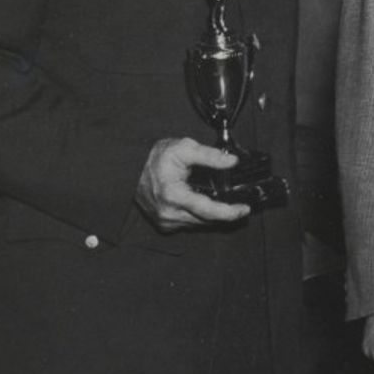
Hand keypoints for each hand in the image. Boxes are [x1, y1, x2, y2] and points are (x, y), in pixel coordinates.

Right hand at [136, 137, 251, 231]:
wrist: (130, 168)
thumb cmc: (154, 158)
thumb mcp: (183, 149)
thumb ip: (209, 155)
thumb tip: (231, 161)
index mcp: (174, 196)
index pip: (209, 211)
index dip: (230, 212)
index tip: (244, 209)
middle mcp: (169, 212)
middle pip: (207, 220)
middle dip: (225, 214)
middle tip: (238, 206)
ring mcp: (165, 220)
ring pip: (199, 224)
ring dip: (212, 216)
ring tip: (223, 204)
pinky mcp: (164, 224)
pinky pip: (189, 224)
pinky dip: (199, 217)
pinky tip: (203, 206)